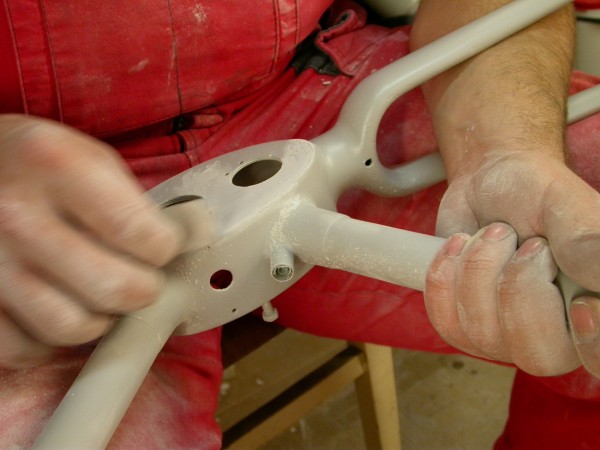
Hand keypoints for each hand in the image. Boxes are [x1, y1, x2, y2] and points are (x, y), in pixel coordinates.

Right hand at [0, 115, 182, 367]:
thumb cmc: (38, 162)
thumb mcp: (88, 155)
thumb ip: (133, 200)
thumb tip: (186, 245)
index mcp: (57, 165)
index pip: (142, 234)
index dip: (167, 250)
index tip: (166, 248)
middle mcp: (18, 214)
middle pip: (115, 288)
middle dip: (144, 290)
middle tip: (142, 278)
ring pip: (73, 328)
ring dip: (101, 320)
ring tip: (99, 293)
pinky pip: (26, 347)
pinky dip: (51, 339)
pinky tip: (58, 307)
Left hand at [425, 148, 599, 376]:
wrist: (486, 181)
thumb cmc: (534, 192)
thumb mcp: (566, 206)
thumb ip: (588, 245)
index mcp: (595, 307)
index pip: (599, 356)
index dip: (592, 342)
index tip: (580, 303)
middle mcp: (557, 335)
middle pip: (538, 357)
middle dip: (518, 287)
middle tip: (526, 243)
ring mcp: (506, 338)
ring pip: (482, 334)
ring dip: (478, 268)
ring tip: (493, 233)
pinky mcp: (464, 328)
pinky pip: (446, 322)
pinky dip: (445, 275)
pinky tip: (460, 246)